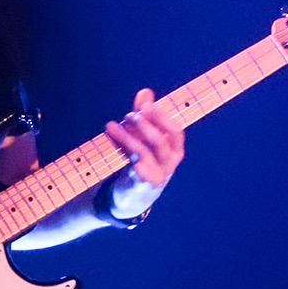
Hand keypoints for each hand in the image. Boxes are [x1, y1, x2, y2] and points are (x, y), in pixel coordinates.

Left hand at [103, 87, 184, 213]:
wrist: (135, 196)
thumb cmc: (144, 161)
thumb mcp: (145, 138)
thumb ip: (145, 115)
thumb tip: (145, 92)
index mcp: (175, 150)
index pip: (175, 132)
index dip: (161, 117)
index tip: (145, 105)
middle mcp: (169, 164)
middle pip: (160, 142)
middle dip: (144, 126)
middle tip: (128, 115)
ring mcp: (157, 176)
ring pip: (144, 153)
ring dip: (127, 137)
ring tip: (112, 125)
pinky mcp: (141, 185)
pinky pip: (133, 167)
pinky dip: (122, 151)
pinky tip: (112, 139)